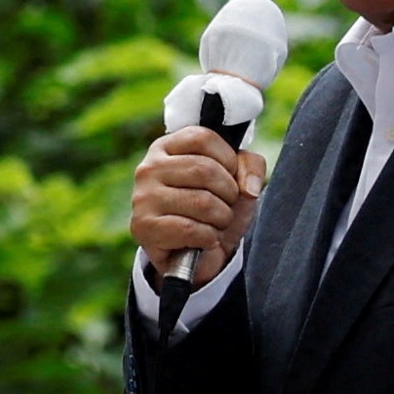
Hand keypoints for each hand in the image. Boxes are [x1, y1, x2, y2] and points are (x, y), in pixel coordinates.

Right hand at [128, 127, 261, 287]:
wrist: (194, 255)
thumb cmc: (213, 209)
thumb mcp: (236, 180)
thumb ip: (250, 166)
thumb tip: (249, 188)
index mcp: (166, 147)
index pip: (203, 138)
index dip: (229, 160)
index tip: (231, 177)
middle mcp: (149, 168)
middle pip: (205, 169)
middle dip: (229, 194)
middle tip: (226, 207)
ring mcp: (143, 197)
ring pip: (201, 202)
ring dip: (221, 218)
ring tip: (216, 224)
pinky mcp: (144, 227)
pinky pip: (190, 229)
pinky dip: (208, 238)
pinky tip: (205, 240)